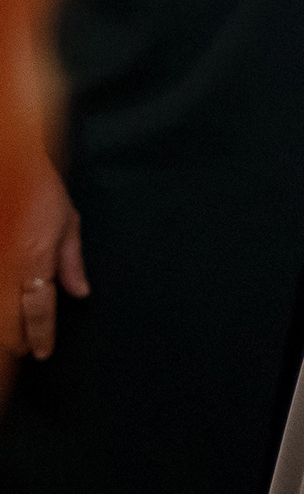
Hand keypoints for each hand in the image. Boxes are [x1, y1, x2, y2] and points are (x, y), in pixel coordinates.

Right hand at [7, 160, 88, 359]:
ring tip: (8, 344)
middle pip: (7, 319)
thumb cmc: (39, 190)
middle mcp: (7, 267)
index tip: (41, 353)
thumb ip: (71, 261)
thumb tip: (81, 293)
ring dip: (0, 330)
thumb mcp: (67, 221)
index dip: (40, 335)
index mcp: (35, 259)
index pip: (39, 309)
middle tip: (23, 351)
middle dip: (14, 341)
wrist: (9, 165)